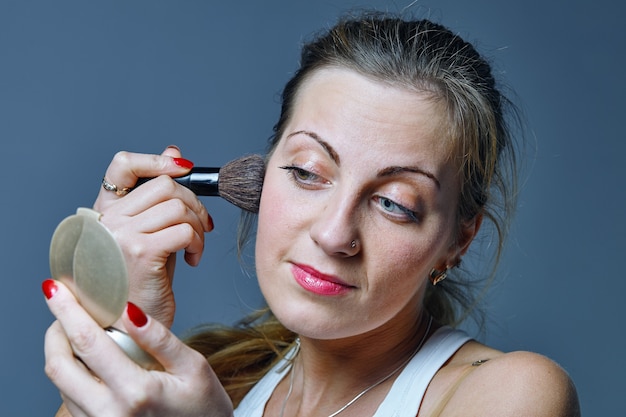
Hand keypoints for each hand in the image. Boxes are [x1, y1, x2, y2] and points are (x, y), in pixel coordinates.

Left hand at [43, 280, 232, 416]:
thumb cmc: (204, 407)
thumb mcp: (193, 366)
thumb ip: (159, 339)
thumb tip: (129, 309)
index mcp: (135, 392)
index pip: (89, 343)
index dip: (68, 310)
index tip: (54, 288)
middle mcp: (109, 413)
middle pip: (58, 366)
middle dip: (55, 331)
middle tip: (65, 309)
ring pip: (60, 384)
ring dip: (61, 352)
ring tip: (79, 331)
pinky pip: (71, 399)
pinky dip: (72, 373)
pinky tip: (90, 360)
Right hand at [94, 146, 212, 325]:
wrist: (127, 330)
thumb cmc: (137, 284)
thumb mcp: (148, 234)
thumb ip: (158, 199)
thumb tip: (175, 153)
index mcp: (105, 212)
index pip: (123, 165)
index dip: (157, 160)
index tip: (184, 167)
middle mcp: (108, 219)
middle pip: (165, 185)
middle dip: (194, 203)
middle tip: (203, 227)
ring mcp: (121, 234)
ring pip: (179, 206)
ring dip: (198, 226)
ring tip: (195, 247)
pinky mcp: (141, 252)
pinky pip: (185, 230)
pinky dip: (198, 243)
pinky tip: (192, 260)